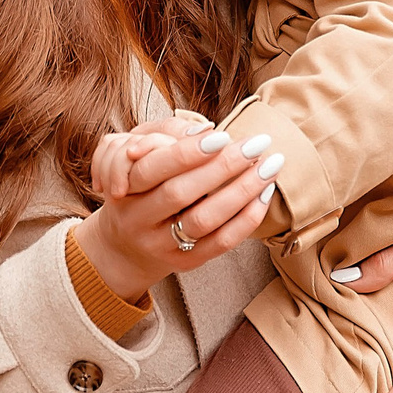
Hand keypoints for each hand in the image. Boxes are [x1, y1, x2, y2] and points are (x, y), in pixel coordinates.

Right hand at [75, 119, 283, 303]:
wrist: (124, 248)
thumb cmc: (140, 192)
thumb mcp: (137, 161)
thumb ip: (165, 140)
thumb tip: (207, 131)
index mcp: (125, 189)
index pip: (153, 168)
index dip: (187, 152)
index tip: (222, 135)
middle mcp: (137, 219)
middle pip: (180, 193)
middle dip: (222, 166)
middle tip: (257, 144)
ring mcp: (160, 245)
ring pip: (203, 219)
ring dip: (241, 191)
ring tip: (269, 167)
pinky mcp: (184, 262)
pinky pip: (220, 243)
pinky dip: (246, 219)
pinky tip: (264, 195)